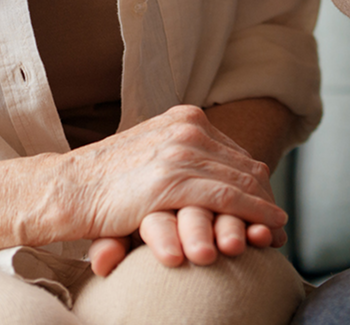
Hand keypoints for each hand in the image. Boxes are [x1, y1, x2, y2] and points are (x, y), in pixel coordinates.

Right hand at [60, 105, 284, 265]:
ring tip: (277, 230)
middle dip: (264, 197)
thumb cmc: (110, 183)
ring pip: (240, 181)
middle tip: (279, 223)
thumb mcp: (155, 158)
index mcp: (186, 118)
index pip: (235, 152)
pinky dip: (251, 214)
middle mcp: (189, 128)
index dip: (256, 182)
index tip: (269, 205)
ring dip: (263, 210)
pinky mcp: (172, 179)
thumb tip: (215, 176)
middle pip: (244, 165)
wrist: (69, 188)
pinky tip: (263, 229)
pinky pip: (225, 197)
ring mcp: (181, 151)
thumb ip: (184, 160)